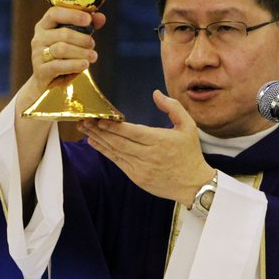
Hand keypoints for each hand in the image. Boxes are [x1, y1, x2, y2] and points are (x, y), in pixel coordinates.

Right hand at [18, 6, 105, 112]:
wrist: (48, 83)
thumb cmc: (63, 57)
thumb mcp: (74, 40)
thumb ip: (86, 27)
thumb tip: (101, 17)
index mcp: (44, 26)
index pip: (55, 13)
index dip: (72, 14)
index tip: (89, 19)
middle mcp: (38, 38)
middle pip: (63, 34)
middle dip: (82, 39)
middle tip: (93, 44)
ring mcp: (37, 54)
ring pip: (61, 49)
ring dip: (81, 52)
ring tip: (93, 56)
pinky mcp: (40, 70)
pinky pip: (58, 65)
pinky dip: (74, 64)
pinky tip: (85, 64)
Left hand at [78, 90, 215, 205]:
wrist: (194, 185)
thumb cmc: (190, 153)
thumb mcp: (188, 126)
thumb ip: (172, 107)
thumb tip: (155, 93)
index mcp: (161, 141)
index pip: (133, 133)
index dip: (114, 127)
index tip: (100, 119)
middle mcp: (149, 155)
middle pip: (119, 142)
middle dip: (100, 131)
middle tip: (84, 120)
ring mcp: (141, 168)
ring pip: (115, 152)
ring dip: (99, 140)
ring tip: (85, 129)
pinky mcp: (137, 177)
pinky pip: (117, 162)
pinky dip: (105, 152)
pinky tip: (95, 142)